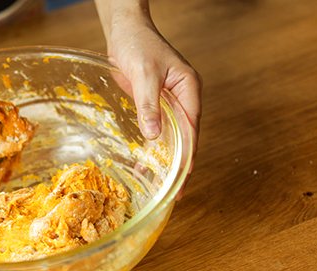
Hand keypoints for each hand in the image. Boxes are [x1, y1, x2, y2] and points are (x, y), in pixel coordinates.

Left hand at [95, 0, 201, 198]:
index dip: (188, 156)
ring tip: (157, 186)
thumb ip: (149, 104)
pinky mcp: (154, 106)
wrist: (125, 31)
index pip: (191, 129)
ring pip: (170, 138)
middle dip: (179, 165)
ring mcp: (169, 104)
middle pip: (185, 138)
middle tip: (174, 192)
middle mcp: (183, 99)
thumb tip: (154, 135)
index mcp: (189, 90)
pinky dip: (151, 148)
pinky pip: (155, 131)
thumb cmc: (138, 44)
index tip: (183, 179)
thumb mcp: (144, 74)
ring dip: (164, 160)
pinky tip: (143, 164)